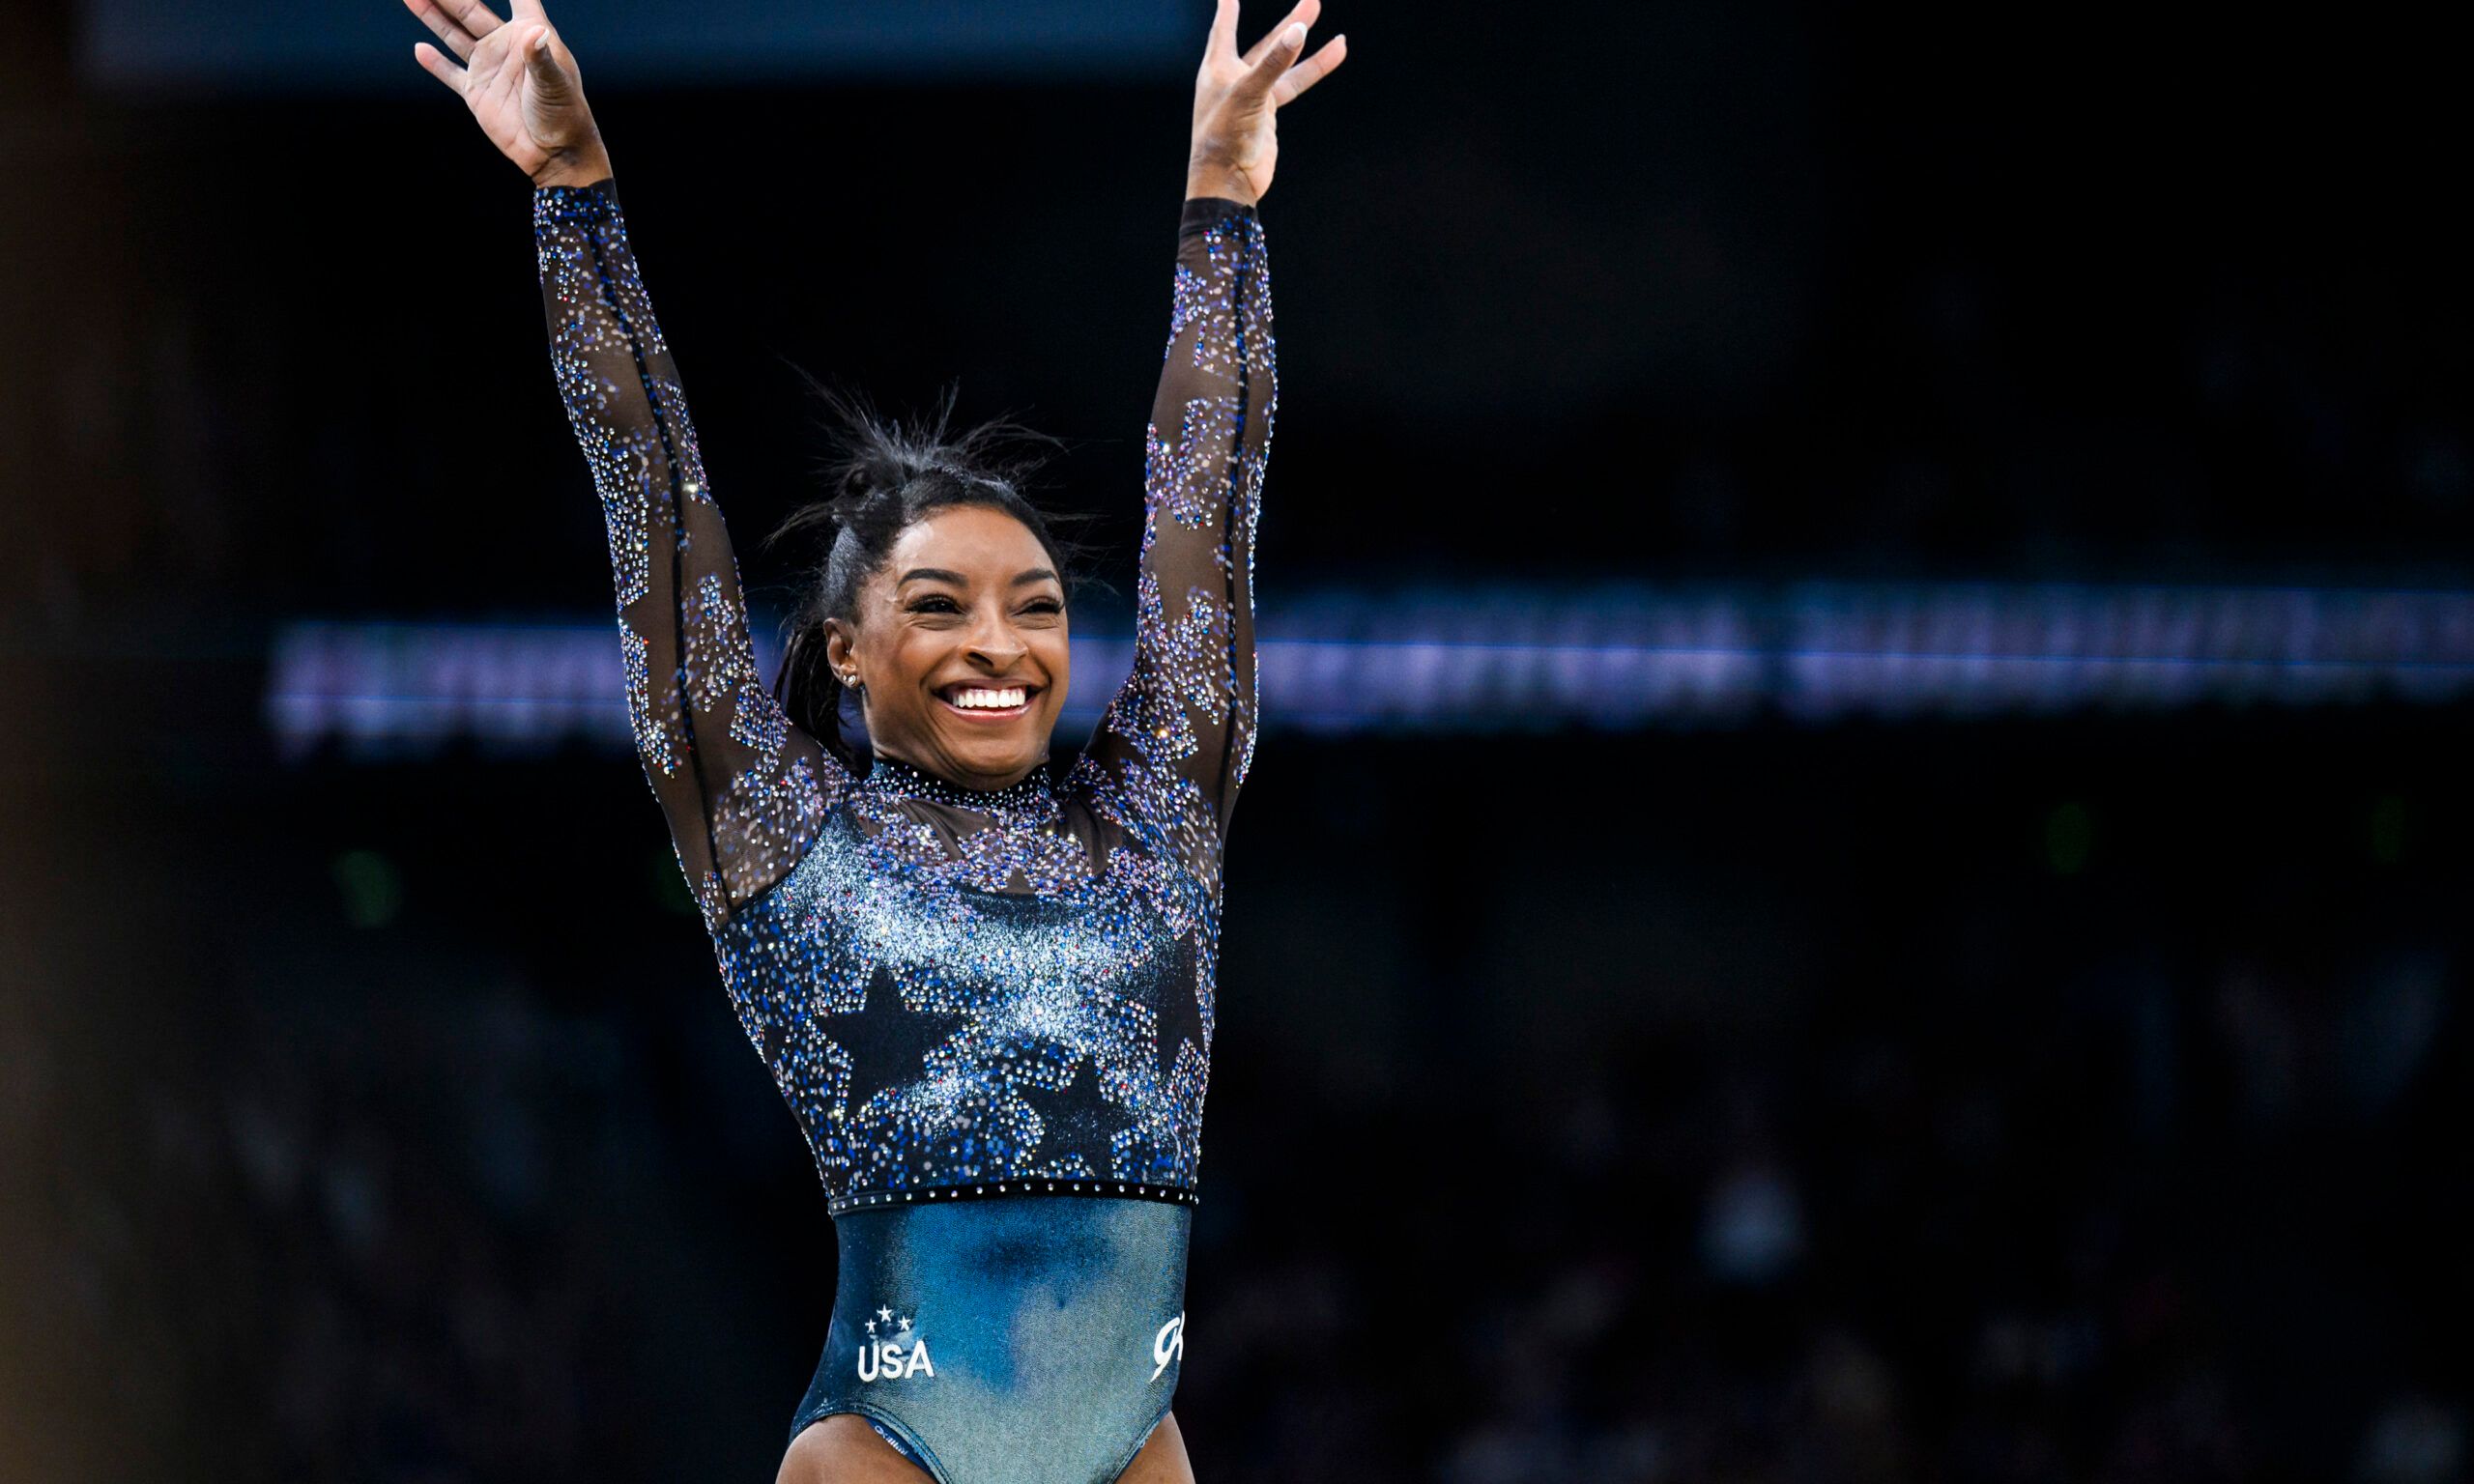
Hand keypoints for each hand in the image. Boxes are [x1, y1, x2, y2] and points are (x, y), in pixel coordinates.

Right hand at [406, 0, 610, 187]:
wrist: (555, 153)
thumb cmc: (565, 114)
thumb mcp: (555, 83)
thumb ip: (541, 57)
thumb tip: (535, 32)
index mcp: (530, 34)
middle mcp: (506, 45)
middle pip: (470, 9)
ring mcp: (489, 68)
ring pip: (453, 34)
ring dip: (432, 15)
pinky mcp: (476, 92)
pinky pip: (451, 73)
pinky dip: (435, 63)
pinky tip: (419, 49)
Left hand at [1187, 0, 1347, 205]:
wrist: (1229, 180)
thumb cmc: (1225, 136)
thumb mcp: (1249, 93)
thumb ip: (1274, 62)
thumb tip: (1298, 30)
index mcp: (1218, 69)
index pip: (1224, 30)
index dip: (1228, 11)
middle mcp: (1235, 79)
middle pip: (1266, 43)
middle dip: (1289, 23)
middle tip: (1313, 1)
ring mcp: (1254, 97)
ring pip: (1285, 66)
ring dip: (1309, 50)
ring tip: (1340, 37)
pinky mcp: (1268, 114)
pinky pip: (1294, 85)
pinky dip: (1313, 71)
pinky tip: (1333, 55)